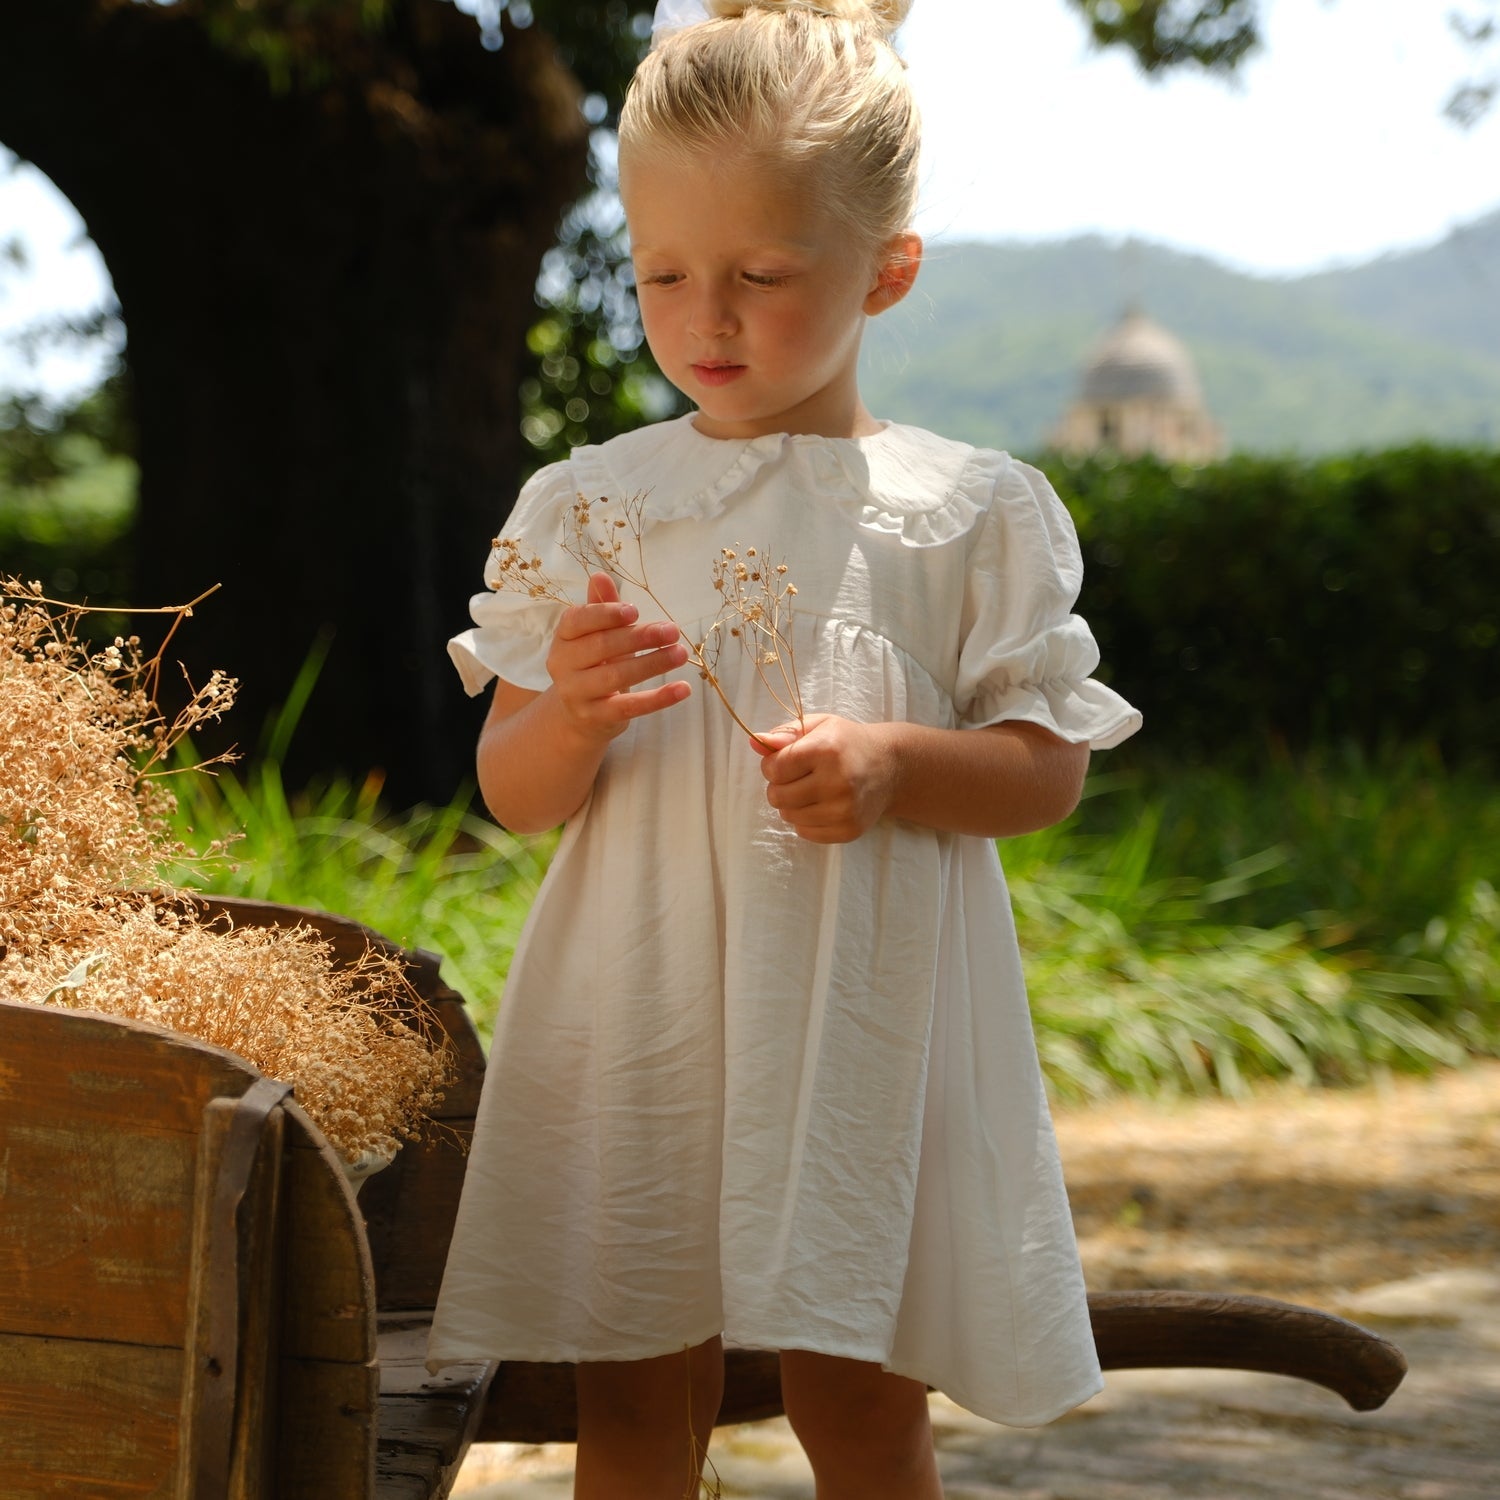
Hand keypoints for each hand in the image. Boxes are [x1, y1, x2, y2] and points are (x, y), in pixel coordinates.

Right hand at [546, 572, 689, 739]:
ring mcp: (576, 693)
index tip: (636, 611)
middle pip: (602, 646)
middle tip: (672, 631)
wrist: (579, 715)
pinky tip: (683, 688)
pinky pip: (629, 707)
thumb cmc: (594, 665)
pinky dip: (658, 698)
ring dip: (653, 664)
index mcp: (562, 637)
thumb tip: (600, 576)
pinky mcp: (595, 718)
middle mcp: (562, 665)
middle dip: (640, 637)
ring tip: (681, 654)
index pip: (578, 620)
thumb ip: (601, 608)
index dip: (605, 614)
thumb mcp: (596, 635)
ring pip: (616, 676)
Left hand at [751, 713, 897, 842]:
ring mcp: (844, 810)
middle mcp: (836, 782)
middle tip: (798, 777)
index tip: (784, 761)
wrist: (890, 767)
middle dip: (779, 786)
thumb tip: (756, 741)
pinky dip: (806, 820)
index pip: (774, 769)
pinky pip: (804, 832)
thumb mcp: (819, 726)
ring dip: (792, 804)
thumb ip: (785, 733)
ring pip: (788, 816)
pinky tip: (822, 805)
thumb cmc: (848, 742)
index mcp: (827, 750)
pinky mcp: (848, 830)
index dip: (772, 765)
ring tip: (811, 790)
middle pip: (777, 796)